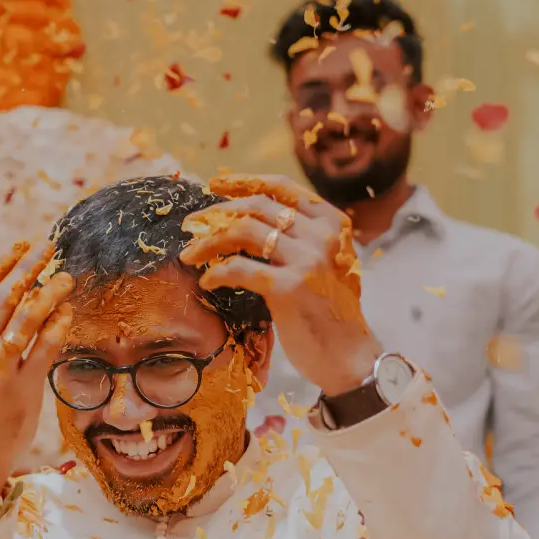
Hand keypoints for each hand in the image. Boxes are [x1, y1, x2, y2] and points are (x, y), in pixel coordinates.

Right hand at [0, 240, 75, 507]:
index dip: (0, 264)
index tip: (20, 247)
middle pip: (1, 297)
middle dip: (27, 266)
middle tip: (48, 247)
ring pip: (25, 318)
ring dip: (48, 291)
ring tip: (65, 277)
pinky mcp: (20, 389)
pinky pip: (44, 347)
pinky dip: (57, 325)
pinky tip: (67, 312)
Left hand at [178, 174, 377, 396]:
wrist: (349, 357)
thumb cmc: (329, 313)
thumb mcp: (324, 264)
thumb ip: (300, 240)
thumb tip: (248, 222)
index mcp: (331, 222)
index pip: (282, 187)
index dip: (244, 181)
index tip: (215, 184)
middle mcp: (322, 234)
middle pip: (257, 205)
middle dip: (217, 212)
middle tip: (191, 224)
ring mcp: (307, 259)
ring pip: (244, 231)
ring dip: (208, 241)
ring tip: (189, 255)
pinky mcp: (290, 287)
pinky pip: (239, 269)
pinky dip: (216, 273)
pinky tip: (207, 281)